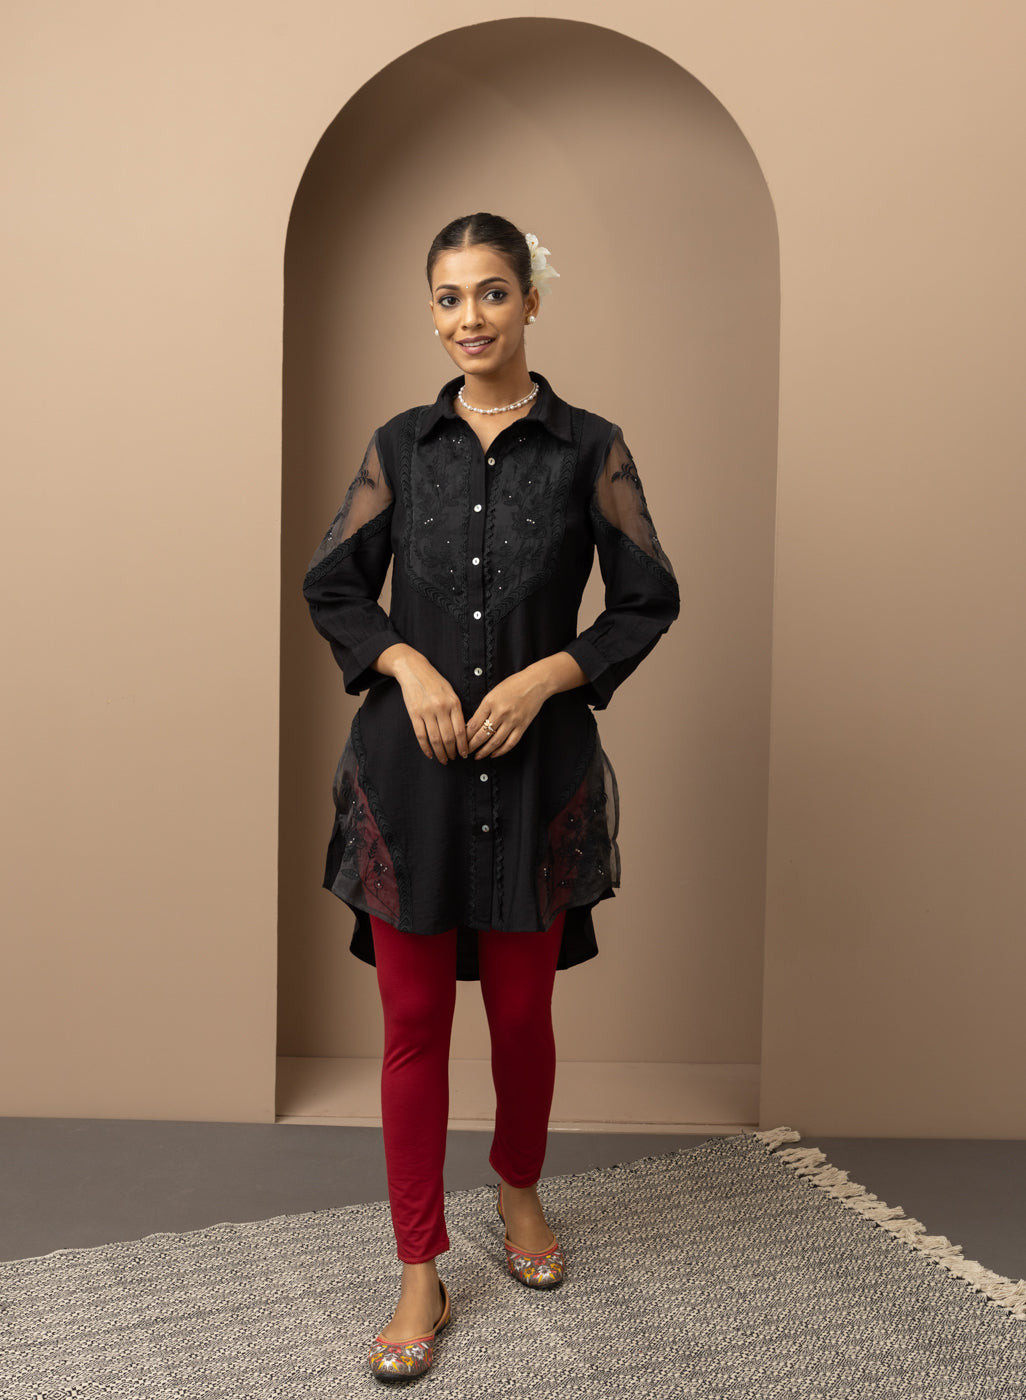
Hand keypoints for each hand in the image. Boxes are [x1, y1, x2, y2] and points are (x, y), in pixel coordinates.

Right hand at [375, 645, 467, 762]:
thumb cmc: (436, 682)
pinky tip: (429, 754)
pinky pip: (421, 735)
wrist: (414, 670)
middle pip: (448, 737)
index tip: (464, 754)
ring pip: (435, 739)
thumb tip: (463, 732)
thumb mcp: (451, 693)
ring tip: (444, 759)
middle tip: (454, 759)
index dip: (463, 745)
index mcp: (453, 703)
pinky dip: (426, 747)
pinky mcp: (414, 714)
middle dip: (452, 751)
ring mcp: (426, 712)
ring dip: (440, 752)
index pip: (461, 730)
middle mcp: (441, 708)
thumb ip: (457, 711)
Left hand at [466, 666, 550, 759]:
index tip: (461, 741)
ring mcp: (512, 720)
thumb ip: (483, 709)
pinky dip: (501, 751)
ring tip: (477, 756)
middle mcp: (501, 712)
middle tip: (465, 752)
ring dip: (484, 751)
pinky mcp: (522, 726)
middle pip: (482, 735)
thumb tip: (471, 726)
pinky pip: (510, 743)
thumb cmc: (513, 685)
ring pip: (495, 742)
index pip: (474, 724)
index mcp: (490, 702)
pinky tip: (494, 754)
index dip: (465, 736)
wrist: (535, 683)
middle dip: (472, 746)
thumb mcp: (493, 693)